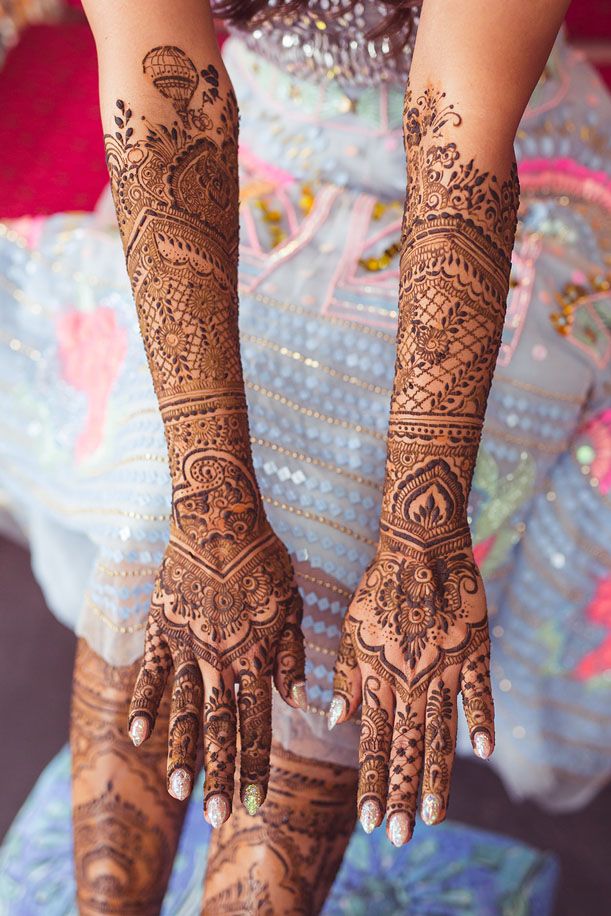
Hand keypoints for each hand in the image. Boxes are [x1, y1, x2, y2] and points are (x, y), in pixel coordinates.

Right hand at [127, 448, 305, 827]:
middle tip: (218, 817)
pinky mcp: (161, 628)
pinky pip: (151, 673)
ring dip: (182, 753)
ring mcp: (186, 645)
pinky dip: (145, 704)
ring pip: (183, 709)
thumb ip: (291, 653)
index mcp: (256, 655)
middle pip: (219, 727)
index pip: (257, 722)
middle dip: (221, 775)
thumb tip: (299, 701)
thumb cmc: (263, 558)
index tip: (256, 802)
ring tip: (180, 790)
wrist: (218, 517)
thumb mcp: (290, 602)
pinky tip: (139, 735)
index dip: (256, 764)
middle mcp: (221, 659)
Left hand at [330, 535, 492, 846]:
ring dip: (435, 775)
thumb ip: (347, 675)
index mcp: (378, 676)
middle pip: (404, 747)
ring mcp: (443, 668)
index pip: (372, 741)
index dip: (370, 782)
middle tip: (399, 837)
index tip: (368, 820)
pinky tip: (484, 749)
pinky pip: (478, 691)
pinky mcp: (472, 651)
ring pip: (439, 731)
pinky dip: (480, 718)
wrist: (419, 546)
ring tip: (433, 815)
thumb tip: (337, 719)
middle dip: (399, 795)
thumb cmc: (379, 588)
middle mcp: (409, 680)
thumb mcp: (351, 629)